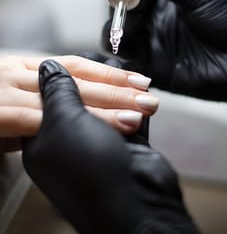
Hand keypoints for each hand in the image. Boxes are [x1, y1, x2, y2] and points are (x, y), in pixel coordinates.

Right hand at [0, 55, 157, 150]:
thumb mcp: (13, 93)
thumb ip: (39, 98)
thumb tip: (68, 105)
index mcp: (27, 69)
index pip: (76, 67)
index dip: (109, 73)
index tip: (138, 80)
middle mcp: (22, 74)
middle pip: (79, 80)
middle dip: (118, 89)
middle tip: (151, 96)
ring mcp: (9, 91)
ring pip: (67, 98)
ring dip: (106, 106)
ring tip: (139, 112)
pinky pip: (42, 119)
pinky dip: (75, 122)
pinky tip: (103, 126)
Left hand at [23, 60, 197, 233]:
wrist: (138, 203)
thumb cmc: (91, 170)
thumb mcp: (65, 122)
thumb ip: (58, 91)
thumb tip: (50, 67)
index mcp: (43, 139)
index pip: (53, 96)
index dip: (68, 76)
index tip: (81, 63)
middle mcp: (69, 141)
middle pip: (84, 98)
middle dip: (104, 85)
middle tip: (114, 74)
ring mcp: (98, 142)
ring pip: (109, 105)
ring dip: (124, 93)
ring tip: (137, 83)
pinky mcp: (124, 144)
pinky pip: (129, 115)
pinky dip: (136, 104)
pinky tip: (143, 91)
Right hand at [101, 0, 226, 100]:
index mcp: (162, 6)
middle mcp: (154, 28)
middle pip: (121, 21)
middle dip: (117, 14)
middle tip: (121, 8)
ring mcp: (154, 50)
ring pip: (120, 44)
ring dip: (115, 36)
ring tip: (123, 30)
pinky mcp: (156, 73)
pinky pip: (131, 70)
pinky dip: (119, 65)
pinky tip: (115, 57)